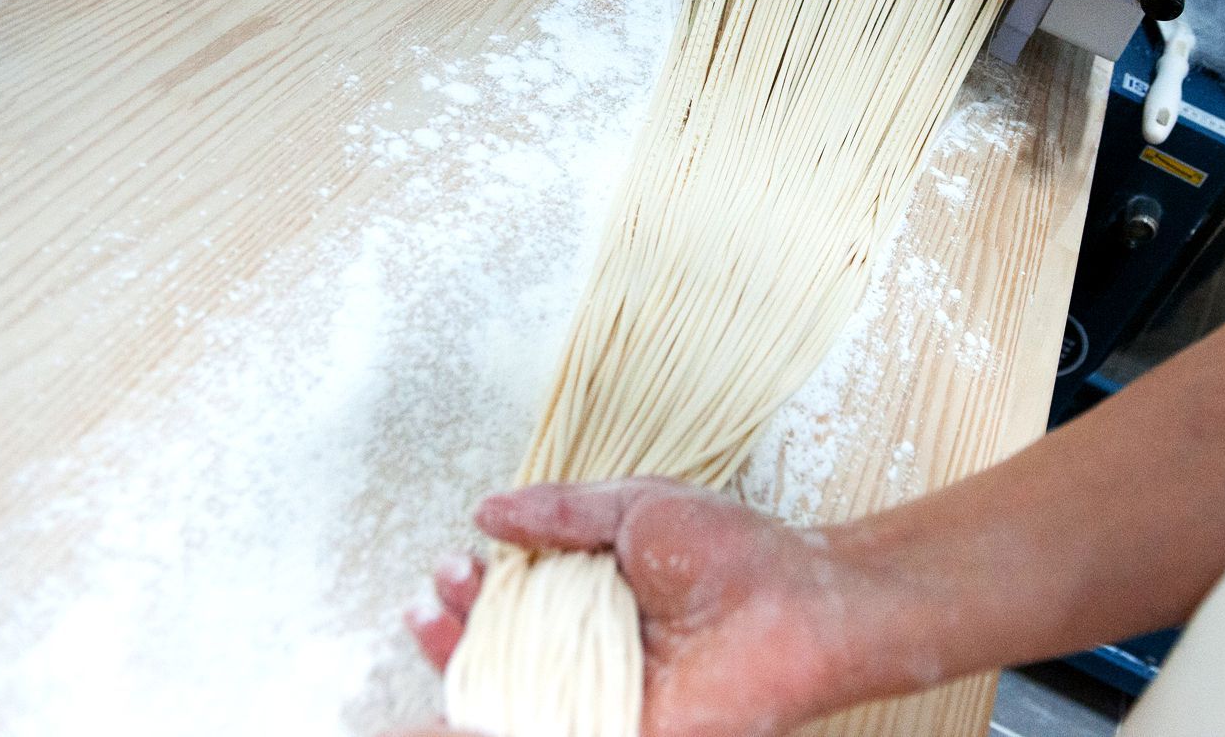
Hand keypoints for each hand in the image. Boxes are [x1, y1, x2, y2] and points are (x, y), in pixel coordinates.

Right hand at [402, 478, 869, 736]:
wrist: (793, 602)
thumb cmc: (733, 551)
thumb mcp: (634, 510)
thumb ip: (560, 514)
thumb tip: (487, 510)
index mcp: (595, 597)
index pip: (513, 603)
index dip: (473, 589)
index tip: (455, 565)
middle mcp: (592, 649)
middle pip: (499, 652)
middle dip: (454, 625)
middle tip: (439, 595)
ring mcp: (601, 697)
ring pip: (508, 698)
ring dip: (461, 668)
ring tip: (432, 627)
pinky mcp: (618, 731)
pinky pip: (546, 730)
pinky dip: (489, 723)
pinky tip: (453, 705)